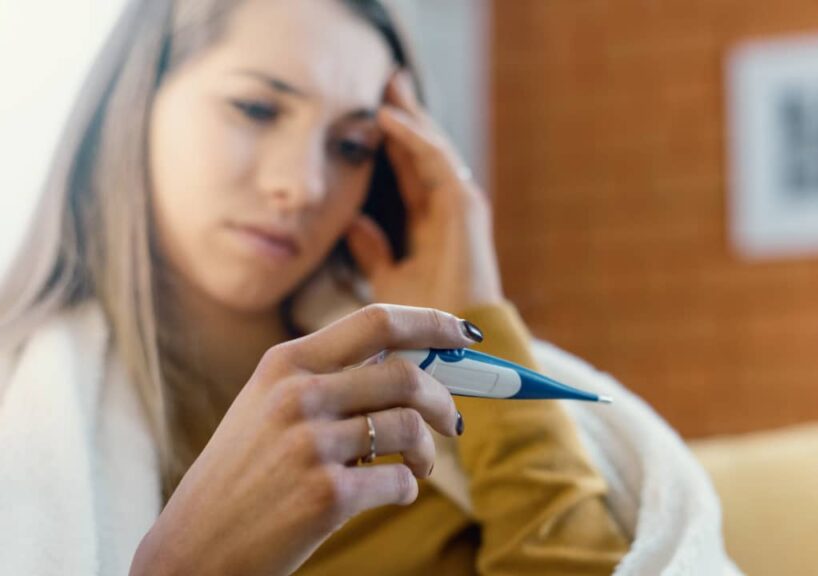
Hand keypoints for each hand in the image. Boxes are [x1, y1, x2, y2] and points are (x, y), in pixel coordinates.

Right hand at [130, 304, 479, 575]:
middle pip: (406, 375)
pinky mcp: (327, 496)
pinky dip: (407, 488)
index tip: (464, 334)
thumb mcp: (267, 408)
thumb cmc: (241, 478)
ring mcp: (311, 444)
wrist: (193, 550)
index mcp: (285, 365)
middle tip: (454, 422)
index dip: (432, 324)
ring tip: (416, 465)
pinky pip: (400, 481)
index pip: (377, 322)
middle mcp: (298, 395)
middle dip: (445, 399)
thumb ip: (327, 381)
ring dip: (428, 450)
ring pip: (410, 427)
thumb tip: (410, 365)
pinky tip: (391, 493)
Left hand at [346, 71, 503, 314]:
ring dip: (411, 115)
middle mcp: (448, 209)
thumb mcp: (388, 278)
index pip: (410, 168)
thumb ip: (373, 250)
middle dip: (407, 113)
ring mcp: (460, 206)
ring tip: (387, 86)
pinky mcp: (466, 208)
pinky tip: (388, 120)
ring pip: (434, 148)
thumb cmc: (423, 321)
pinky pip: (437, 163)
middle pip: (425, 149)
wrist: (449, 348)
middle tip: (387, 78)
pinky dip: (414, 139)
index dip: (394, 139)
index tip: (372, 110)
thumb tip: (352, 220)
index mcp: (431, 222)